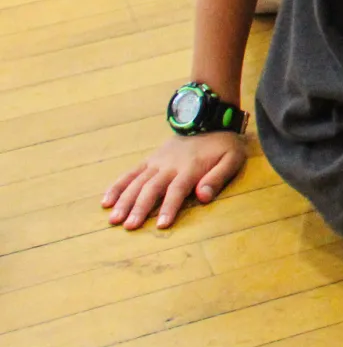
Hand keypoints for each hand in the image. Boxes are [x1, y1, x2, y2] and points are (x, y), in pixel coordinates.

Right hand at [103, 131, 245, 229]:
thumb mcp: (232, 159)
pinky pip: (130, 173)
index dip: (169, 207)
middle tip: (130, 226)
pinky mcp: (149, 160)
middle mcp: (169, 166)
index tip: (161, 224)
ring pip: (137, 182)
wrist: (208, 120)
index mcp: (190, 168)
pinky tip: (106, 201)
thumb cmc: (223, 145)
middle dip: (140, 208)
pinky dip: (117, 186)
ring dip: (124, 201)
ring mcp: (156, 162)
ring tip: (113, 219)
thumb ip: (218, 178)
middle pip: (152, 188)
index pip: (177, 190)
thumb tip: (203, 197)